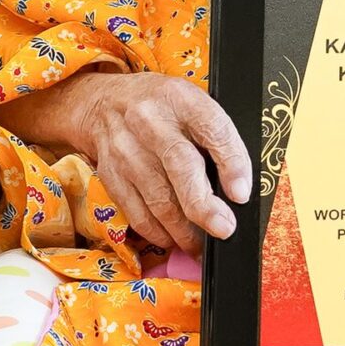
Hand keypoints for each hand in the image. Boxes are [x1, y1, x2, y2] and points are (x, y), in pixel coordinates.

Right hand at [0, 69, 254, 251]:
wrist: (103, 101)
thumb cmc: (162, 108)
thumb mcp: (193, 104)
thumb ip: (215, 138)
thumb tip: (237, 192)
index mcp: (182, 99)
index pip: (212, 128)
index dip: (231, 162)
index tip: (241, 194)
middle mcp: (151, 121)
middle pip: (180, 167)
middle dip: (204, 206)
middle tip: (224, 229)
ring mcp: (127, 149)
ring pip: (158, 199)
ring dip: (184, 231)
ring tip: (202, 246)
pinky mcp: (112, 174)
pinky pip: (137, 212)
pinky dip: (158, 233)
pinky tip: (173, 239)